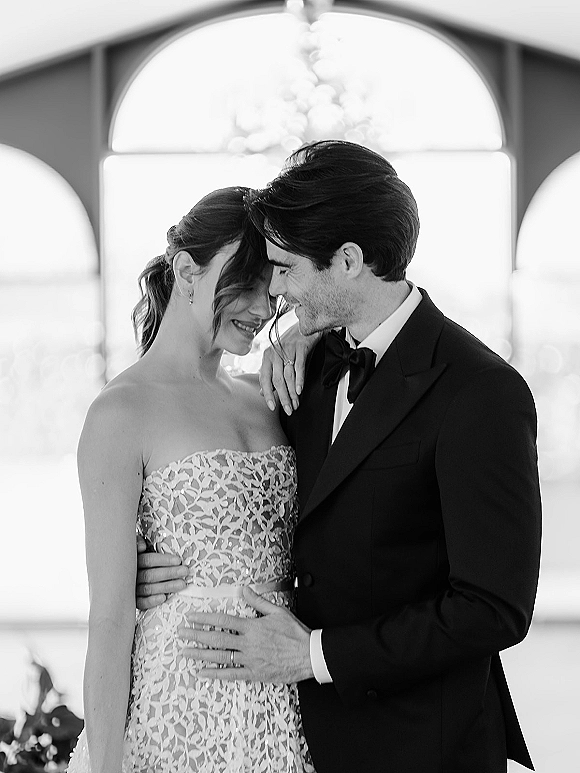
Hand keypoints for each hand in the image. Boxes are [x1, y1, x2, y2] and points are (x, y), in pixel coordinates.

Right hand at [135, 536, 187, 609]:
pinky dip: (151, 601)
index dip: (163, 560)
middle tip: (184, 571)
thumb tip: (142, 546)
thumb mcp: (133, 547)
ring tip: (181, 584)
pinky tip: (163, 598)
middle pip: (150, 575)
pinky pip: (141, 603)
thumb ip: (137, 543)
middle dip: (169, 573)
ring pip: (148, 588)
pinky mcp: (132, 601)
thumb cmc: (132, 558)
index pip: (148, 560)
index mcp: (133, 561)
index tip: (178, 560)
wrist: (120, 576)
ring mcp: (131, 589)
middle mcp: (130, 575)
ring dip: (166, 586)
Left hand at [178, 586, 312, 683]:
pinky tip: (201, 672)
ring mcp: (249, 660)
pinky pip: (230, 674)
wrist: (308, 655)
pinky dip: (214, 673)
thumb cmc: (294, 632)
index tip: (191, 617)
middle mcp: (247, 643)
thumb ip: (258, 601)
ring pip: (219, 656)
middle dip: (196, 635)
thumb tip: (244, 589)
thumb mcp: (277, 611)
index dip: (205, 618)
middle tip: (180, 633)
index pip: (223, 620)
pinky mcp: (253, 674)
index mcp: (252, 626)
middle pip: (216, 638)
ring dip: (200, 654)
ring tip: (184, 652)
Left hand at [259, 324, 320, 415]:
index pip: (264, 379)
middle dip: (283, 397)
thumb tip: (262, 392)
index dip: (268, 394)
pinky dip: (299, 379)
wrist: (306, 326)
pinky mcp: (300, 347)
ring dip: (292, 392)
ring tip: (296, 403)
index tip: (272, 407)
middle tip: (288, 410)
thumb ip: (270, 375)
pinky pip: (299, 366)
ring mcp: (287, 349)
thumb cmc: (291, 344)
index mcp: (267, 356)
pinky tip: (299, 390)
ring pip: (288, 376)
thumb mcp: (278, 358)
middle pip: (277, 380)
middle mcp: (275, 353)